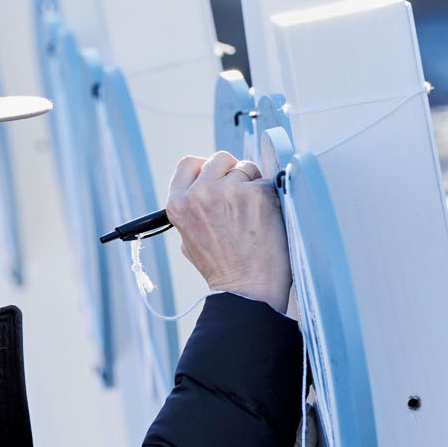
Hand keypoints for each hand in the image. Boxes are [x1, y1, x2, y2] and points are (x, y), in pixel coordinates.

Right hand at [165, 152, 290, 313]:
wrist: (246, 288)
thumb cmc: (221, 268)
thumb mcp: (187, 237)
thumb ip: (192, 207)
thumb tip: (209, 184)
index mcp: (178, 203)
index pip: (188, 163)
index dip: (206, 169)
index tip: (217, 178)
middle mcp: (200, 193)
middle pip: (219, 159)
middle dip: (232, 172)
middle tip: (240, 196)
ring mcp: (229, 191)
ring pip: (246, 167)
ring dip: (252, 184)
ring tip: (253, 213)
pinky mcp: (257, 194)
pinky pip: (266, 182)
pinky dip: (269, 196)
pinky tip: (265, 218)